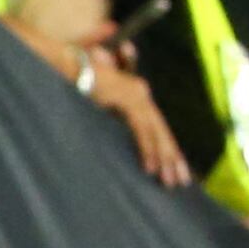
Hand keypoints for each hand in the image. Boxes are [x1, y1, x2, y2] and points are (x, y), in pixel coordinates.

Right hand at [88, 52, 194, 186]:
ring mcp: (136, 94)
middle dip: (172, 157)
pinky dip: (146, 148)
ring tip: (167, 179)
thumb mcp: (102, 103)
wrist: (67, 66)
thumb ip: (115, 115)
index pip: (158, 126)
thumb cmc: (80, 83)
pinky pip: (140, 128)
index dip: (168, 148)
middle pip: (161, 130)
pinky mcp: (126, 97)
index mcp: (138, 94)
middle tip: (181, 182)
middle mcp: (142, 93)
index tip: (177, 170)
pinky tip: (150, 167)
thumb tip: (120, 129)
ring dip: (162, 157)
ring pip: (155, 131)